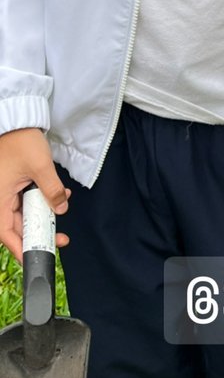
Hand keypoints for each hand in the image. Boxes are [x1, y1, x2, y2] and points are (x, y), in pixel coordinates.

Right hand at [0, 128, 69, 261]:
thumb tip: (61, 209)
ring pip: (24, 213)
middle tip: (59, 239)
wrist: (19, 119)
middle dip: (39, 232)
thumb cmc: (22, 140)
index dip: (20, 248)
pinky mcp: (14, 184)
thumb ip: (52, 190)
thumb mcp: (40, 166)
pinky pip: (27, 200)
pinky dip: (42, 200)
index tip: (35, 258)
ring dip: (43, 215)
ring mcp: (6, 191)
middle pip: (17, 226)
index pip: (6, 233)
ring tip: (62, 213)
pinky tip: (60, 195)